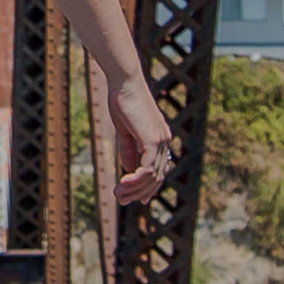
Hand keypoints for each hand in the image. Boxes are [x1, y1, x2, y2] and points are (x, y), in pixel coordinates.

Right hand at [97, 71, 172, 205]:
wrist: (124, 83)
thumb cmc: (123, 102)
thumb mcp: (125, 132)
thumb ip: (129, 151)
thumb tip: (130, 171)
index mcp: (160, 139)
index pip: (159, 170)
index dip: (149, 187)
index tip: (137, 199)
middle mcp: (164, 141)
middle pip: (157, 177)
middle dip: (139, 192)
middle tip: (122, 200)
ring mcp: (161, 141)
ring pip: (152, 176)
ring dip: (134, 188)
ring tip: (118, 194)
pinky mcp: (153, 140)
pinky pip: (147, 168)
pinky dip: (136, 179)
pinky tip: (123, 183)